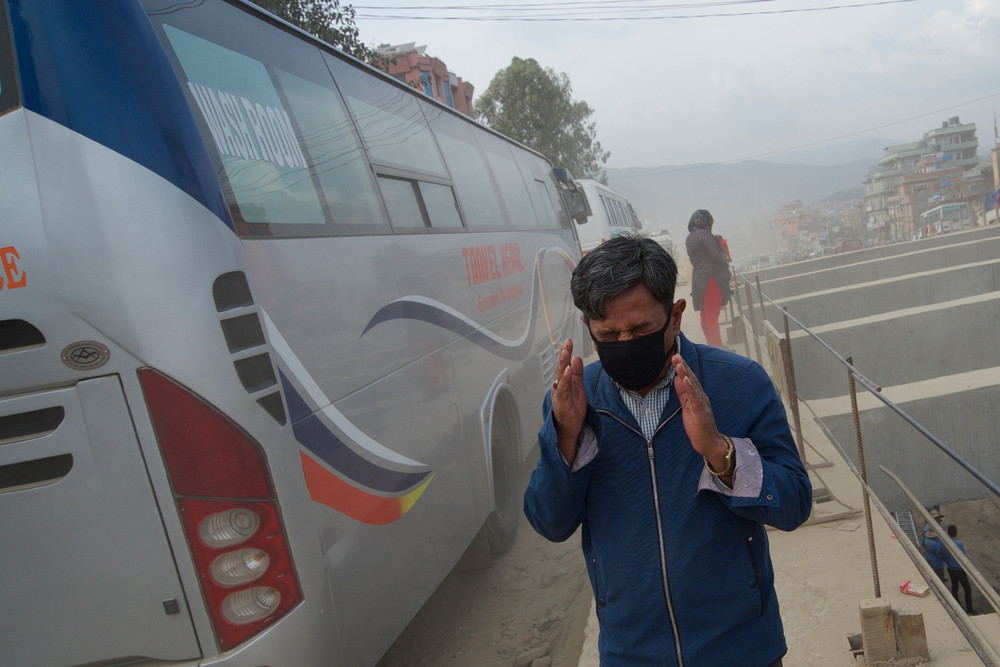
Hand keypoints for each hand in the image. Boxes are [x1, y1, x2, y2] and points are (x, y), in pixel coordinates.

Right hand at [551, 338, 585, 465]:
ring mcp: (559, 395)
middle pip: (561, 368)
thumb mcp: (578, 388)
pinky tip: (568, 371)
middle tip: (566, 343)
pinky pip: (563, 390)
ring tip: (566, 352)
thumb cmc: (572, 410)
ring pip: (560, 377)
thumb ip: (577, 374)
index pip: (564, 365)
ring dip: (563, 364)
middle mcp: (558, 387)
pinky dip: (565, 380)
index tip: (568, 341)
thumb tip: (577, 358)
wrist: (570, 429)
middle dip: (563, 355)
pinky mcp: (562, 403)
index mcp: (563, 383)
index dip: (566, 353)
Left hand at [671, 354, 730, 478]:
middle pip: (691, 379)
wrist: (708, 443)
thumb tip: (678, 379)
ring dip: (686, 373)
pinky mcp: (701, 412)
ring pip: (693, 386)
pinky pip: (695, 398)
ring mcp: (702, 404)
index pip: (688, 379)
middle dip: (683, 366)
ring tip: (679, 363)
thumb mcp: (687, 406)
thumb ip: (683, 393)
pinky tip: (686, 380)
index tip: (675, 357)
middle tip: (675, 355)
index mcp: (696, 396)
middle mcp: (700, 397)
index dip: (682, 368)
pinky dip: (691, 388)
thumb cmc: (698, 426)